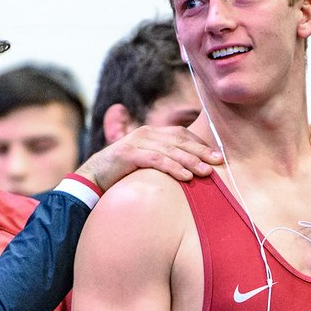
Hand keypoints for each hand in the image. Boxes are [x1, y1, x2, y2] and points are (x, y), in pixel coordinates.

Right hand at [77, 125, 220, 191]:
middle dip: (201, 151)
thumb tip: (188, 168)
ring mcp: (137, 142)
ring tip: (206, 172)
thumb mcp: (146, 162)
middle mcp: (146, 133)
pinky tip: (186, 177)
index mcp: (151, 133)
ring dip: (191, 161)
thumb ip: (163, 159)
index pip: (182, 134)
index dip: (200, 144)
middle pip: (180, 141)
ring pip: (171, 150)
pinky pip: (157, 160)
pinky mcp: (129, 154)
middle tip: (218, 162)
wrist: (92, 178)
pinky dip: (173, 168)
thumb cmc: (122, 173)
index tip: (216, 156)